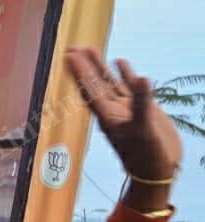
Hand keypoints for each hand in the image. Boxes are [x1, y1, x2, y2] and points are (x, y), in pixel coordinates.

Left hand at [65, 48, 181, 185]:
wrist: (157, 169)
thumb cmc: (146, 155)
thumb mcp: (144, 129)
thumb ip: (142, 104)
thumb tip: (142, 78)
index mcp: (108, 116)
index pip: (90, 90)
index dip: (80, 73)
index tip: (69, 56)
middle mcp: (113, 110)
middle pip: (94, 84)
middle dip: (83, 66)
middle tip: (71, 47)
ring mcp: (126, 109)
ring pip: (108, 83)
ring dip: (99, 67)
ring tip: (89, 48)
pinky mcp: (139, 108)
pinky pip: (128, 86)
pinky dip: (123, 73)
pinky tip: (120, 61)